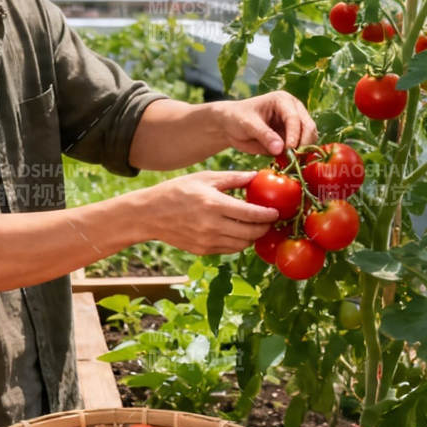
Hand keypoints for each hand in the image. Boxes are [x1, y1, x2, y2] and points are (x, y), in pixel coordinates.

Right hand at [139, 170, 281, 254]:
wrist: (149, 214)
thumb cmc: (177, 191)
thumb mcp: (204, 178)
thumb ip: (233, 178)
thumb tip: (256, 176)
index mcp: (214, 204)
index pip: (251, 214)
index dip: (268, 215)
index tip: (276, 212)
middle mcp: (212, 226)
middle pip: (251, 233)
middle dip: (265, 227)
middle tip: (270, 220)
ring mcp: (207, 241)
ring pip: (243, 244)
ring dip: (253, 236)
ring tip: (255, 226)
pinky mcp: (203, 250)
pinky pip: (229, 249)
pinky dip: (238, 242)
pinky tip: (238, 232)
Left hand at [216, 91, 318, 158]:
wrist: (231, 126)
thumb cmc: (237, 118)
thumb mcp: (247, 125)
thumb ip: (264, 135)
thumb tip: (281, 149)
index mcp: (283, 100)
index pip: (294, 118)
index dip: (294, 135)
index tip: (289, 150)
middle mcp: (294, 110)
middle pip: (308, 127)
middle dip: (303, 144)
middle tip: (294, 160)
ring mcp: (296, 124)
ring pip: (310, 139)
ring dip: (304, 152)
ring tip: (290, 163)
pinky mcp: (294, 138)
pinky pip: (303, 149)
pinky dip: (299, 157)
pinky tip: (290, 164)